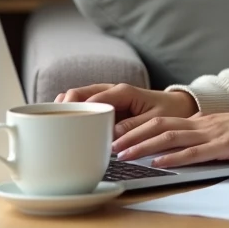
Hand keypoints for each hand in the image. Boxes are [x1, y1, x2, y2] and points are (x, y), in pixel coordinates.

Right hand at [54, 83, 197, 137]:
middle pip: (79, 93)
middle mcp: (111, 91)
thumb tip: (111, 135)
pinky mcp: (106, 106)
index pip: (92, 97)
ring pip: (78, 98)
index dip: (76, 108)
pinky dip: (73, 112)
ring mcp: (106, 98)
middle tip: (50, 122)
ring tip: (51, 123)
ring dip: (65, 108)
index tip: (64, 121)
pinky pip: (85, 106)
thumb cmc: (169, 111)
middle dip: (63, 105)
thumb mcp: (155, 120)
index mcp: (122, 92)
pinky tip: (63, 124)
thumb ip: (134, 127)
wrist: (178, 107)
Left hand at [112, 103, 228, 167]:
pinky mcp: (224, 146)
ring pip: (170, 137)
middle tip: (109, 146)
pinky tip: (159, 163)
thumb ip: (206, 138)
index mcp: (201, 121)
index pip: (161, 120)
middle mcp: (202, 124)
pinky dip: (174, 158)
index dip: (136, 127)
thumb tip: (185, 148)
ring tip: (124, 155)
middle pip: (158, 125)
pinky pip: (195, 152)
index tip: (116, 136)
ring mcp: (212, 134)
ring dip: (143, 146)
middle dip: (131, 136)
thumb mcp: (226, 131)